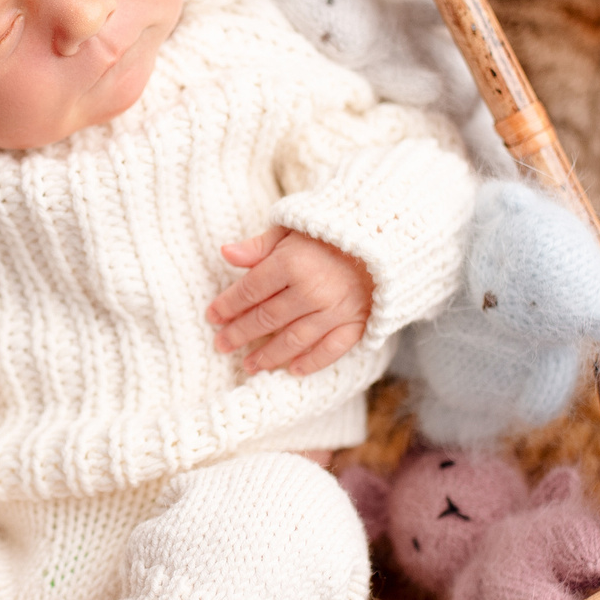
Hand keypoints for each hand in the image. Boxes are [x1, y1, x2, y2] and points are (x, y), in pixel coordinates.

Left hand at [206, 227, 373, 375]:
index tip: (212, 316)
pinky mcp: (357, 323)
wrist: (387, 236)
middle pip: (266, 319)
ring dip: (268, 355)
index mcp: (291, 262)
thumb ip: (259, 245)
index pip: (250, 291)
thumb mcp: (292, 228)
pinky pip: (330, 350)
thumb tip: (226, 254)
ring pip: (293, 340)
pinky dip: (311, 362)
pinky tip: (293, 371)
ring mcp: (335, 310)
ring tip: (249, 365)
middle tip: (222, 346)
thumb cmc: (332, 230)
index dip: (228, 305)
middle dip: (240, 334)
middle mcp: (311, 290)